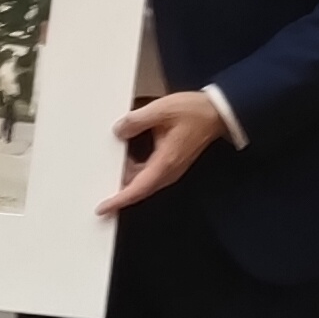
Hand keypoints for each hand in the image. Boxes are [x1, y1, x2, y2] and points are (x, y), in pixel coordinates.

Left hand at [98, 90, 228, 215]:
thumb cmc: (196, 113)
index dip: (119, 200)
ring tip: (110, 167)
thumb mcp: (162, 110)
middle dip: (120, 192)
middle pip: (139, 189)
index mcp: (165, 162)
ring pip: (144, 182)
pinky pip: (150, 173)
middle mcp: (169, 170)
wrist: (217, 113)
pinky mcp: (172, 163)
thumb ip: (136, 120)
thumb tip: (119, 131)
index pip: (138, 189)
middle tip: (101, 192)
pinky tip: (128, 155)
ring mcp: (172, 168)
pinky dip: (135, 169)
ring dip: (127, 178)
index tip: (104, 208)